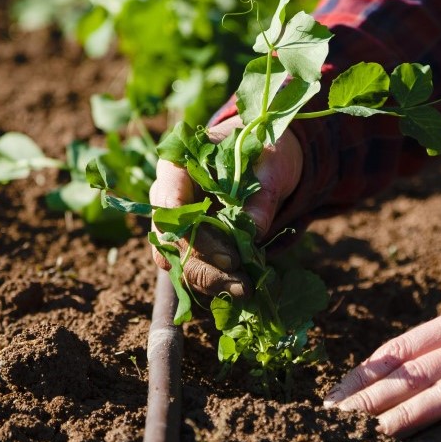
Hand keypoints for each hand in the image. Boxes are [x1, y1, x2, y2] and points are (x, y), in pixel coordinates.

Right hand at [148, 115, 302, 297]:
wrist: (266, 159)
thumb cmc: (263, 151)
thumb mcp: (271, 163)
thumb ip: (261, 194)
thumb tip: (253, 231)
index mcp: (179, 165)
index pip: (168, 200)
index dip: (192, 232)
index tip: (227, 256)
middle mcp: (169, 196)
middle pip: (172, 238)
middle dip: (204, 263)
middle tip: (239, 279)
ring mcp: (177, 222)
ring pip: (178, 258)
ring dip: (208, 279)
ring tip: (244, 289)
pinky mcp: (192, 241)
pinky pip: (191, 266)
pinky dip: (213, 280)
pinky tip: (238, 288)